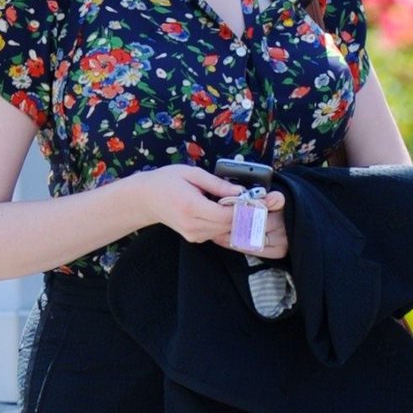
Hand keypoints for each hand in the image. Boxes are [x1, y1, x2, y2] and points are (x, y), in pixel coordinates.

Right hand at [130, 165, 288, 259]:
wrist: (146, 199)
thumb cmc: (167, 181)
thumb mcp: (192, 174)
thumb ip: (218, 184)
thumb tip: (241, 192)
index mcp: (190, 207)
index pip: (226, 214)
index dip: (245, 209)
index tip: (261, 200)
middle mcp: (192, 225)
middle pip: (229, 225)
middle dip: (249, 215)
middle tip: (266, 202)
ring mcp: (193, 235)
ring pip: (227, 232)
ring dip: (240, 220)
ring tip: (251, 205)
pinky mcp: (195, 238)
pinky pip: (219, 233)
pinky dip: (229, 224)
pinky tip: (234, 212)